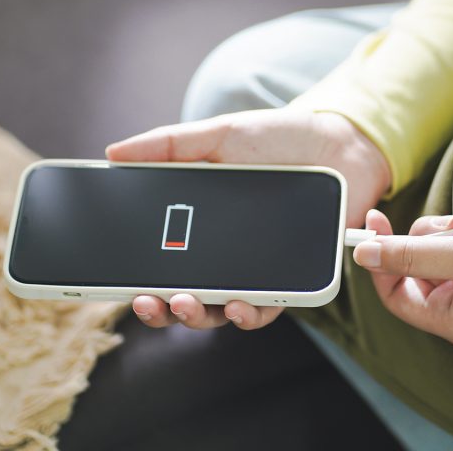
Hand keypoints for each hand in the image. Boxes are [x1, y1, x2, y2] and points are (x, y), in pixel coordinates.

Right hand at [106, 107, 391, 330]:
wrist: (340, 145)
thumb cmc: (277, 139)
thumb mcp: (219, 136)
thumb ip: (169, 145)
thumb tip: (113, 154)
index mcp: (198, 225)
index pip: (160, 261)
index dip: (137, 279)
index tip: (118, 284)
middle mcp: (223, 255)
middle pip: (182, 295)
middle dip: (160, 309)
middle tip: (148, 300)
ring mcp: (255, 270)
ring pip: (219, 310)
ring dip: (197, 317)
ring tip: (186, 303)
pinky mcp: (290, 280)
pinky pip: (267, 308)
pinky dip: (249, 314)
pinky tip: (237, 306)